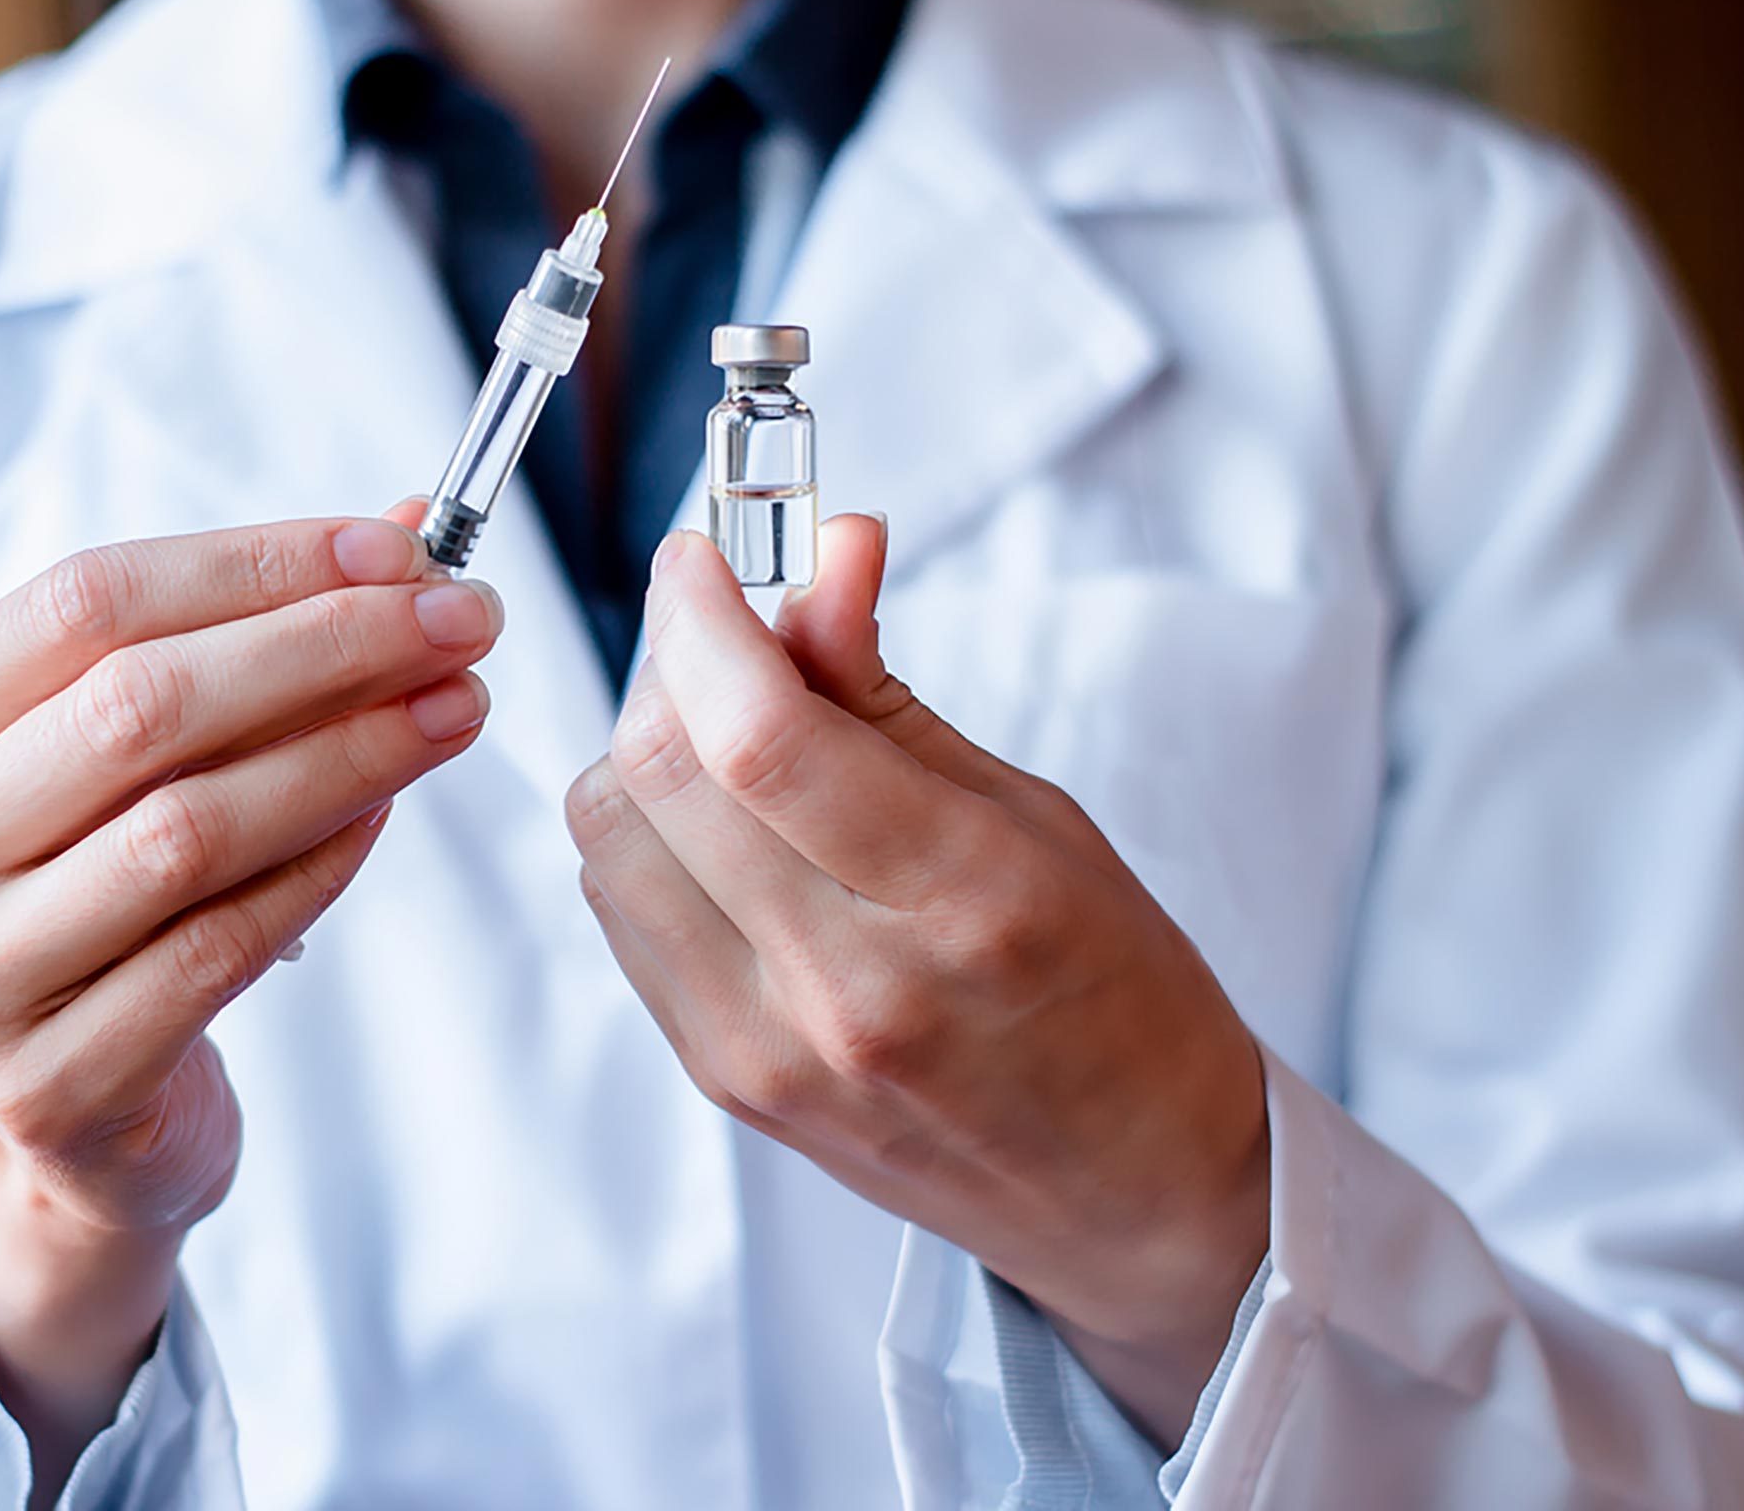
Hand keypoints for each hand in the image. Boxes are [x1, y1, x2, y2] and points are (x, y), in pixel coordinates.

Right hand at [0, 514, 499, 1495]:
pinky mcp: (47, 1084)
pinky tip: (387, 816)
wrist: (67, 1115)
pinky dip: (320, 868)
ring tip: (456, 709)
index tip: (401, 551)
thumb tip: (407, 532)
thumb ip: (247, 634)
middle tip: (464, 622)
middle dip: (329, 647)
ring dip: (349, 753)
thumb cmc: (106, 886)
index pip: (86, 600)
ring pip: (188, 829)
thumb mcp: (140, 752)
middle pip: (141, 706)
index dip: (257, 564)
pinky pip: (217, 947)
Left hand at [565, 517, 1267, 1444]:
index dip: (706, 619)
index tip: (703, 553)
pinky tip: (722, 824)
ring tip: (731, 732)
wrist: (1132, 1190)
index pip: (763, 737)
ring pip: (611, 838)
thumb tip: (825, 556)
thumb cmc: (1118, 997)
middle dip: (671, 661)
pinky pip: (623, 912)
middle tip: (722, 623)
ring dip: (647, 749)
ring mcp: (766, 1046)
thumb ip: (891, 693)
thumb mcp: (1037, 818)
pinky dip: (649, 836)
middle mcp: (844, 987)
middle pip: (660, 776)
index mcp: (958, 904)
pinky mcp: (721, 1078)